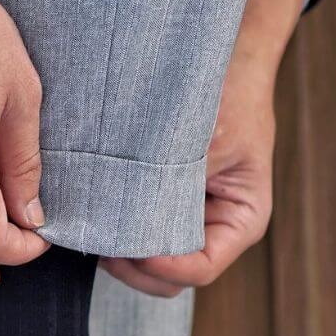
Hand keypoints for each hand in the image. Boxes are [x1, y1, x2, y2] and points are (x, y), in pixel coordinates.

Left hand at [102, 0, 304, 298]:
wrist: (224, 57)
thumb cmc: (226, 92)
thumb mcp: (204, 134)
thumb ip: (173, 176)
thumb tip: (126, 209)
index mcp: (242, 221)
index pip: (199, 269)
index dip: (160, 265)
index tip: (125, 248)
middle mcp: (218, 230)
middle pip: (170, 278)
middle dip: (133, 267)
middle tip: (98, 241)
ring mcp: (189, 223)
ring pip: (151, 265)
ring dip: (121, 255)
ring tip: (93, 229)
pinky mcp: (164, 208)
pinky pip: (139, 237)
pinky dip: (118, 233)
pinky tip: (95, 214)